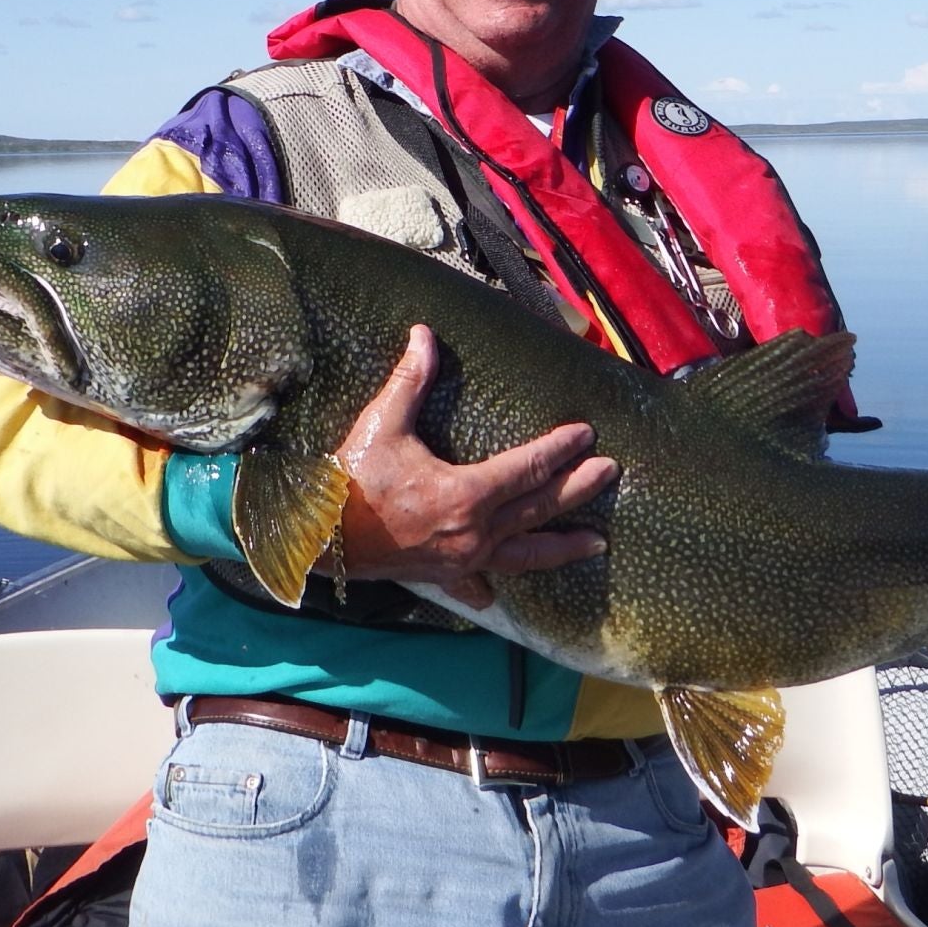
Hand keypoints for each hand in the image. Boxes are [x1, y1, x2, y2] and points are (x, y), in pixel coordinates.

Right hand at [335, 325, 618, 606]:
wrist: (317, 534)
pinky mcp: (444, 577)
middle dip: (578, 488)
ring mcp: (462, 560)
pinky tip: (505, 592)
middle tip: (610, 472)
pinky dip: (493, 586)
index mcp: (466, 494)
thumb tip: (424, 335)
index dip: (559, 449)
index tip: (585, 434)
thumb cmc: (351, 478)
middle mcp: (474, 532)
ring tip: (597, 543)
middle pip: (539, 508)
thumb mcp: (383, 423)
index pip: (528, 468)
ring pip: (526, 555)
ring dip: (563, 547)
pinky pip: (478, 585)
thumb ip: (411, 380)